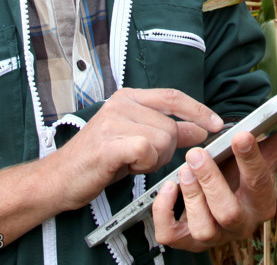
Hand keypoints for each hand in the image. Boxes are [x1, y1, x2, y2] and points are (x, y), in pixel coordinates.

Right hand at [50, 87, 223, 209]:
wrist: (59, 179)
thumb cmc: (98, 160)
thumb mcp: (137, 140)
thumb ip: (168, 132)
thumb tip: (200, 128)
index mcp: (128, 98)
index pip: (173, 96)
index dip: (198, 110)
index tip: (217, 124)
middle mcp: (120, 103)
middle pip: (171, 125)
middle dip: (167, 150)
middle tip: (142, 159)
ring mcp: (113, 121)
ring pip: (163, 139)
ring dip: (154, 160)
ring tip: (131, 163)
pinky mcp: (108, 143)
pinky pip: (148, 150)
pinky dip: (144, 164)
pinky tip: (128, 167)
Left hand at [152, 102, 276, 250]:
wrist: (222, 196)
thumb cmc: (243, 174)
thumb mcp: (265, 154)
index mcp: (262, 202)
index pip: (261, 183)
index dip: (251, 160)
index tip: (242, 135)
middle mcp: (240, 224)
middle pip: (229, 214)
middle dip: (212, 183)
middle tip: (198, 154)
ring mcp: (213, 235)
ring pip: (204, 229)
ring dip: (192, 197)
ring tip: (185, 169)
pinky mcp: (186, 239)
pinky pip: (172, 236)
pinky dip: (165, 213)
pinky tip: (168, 188)